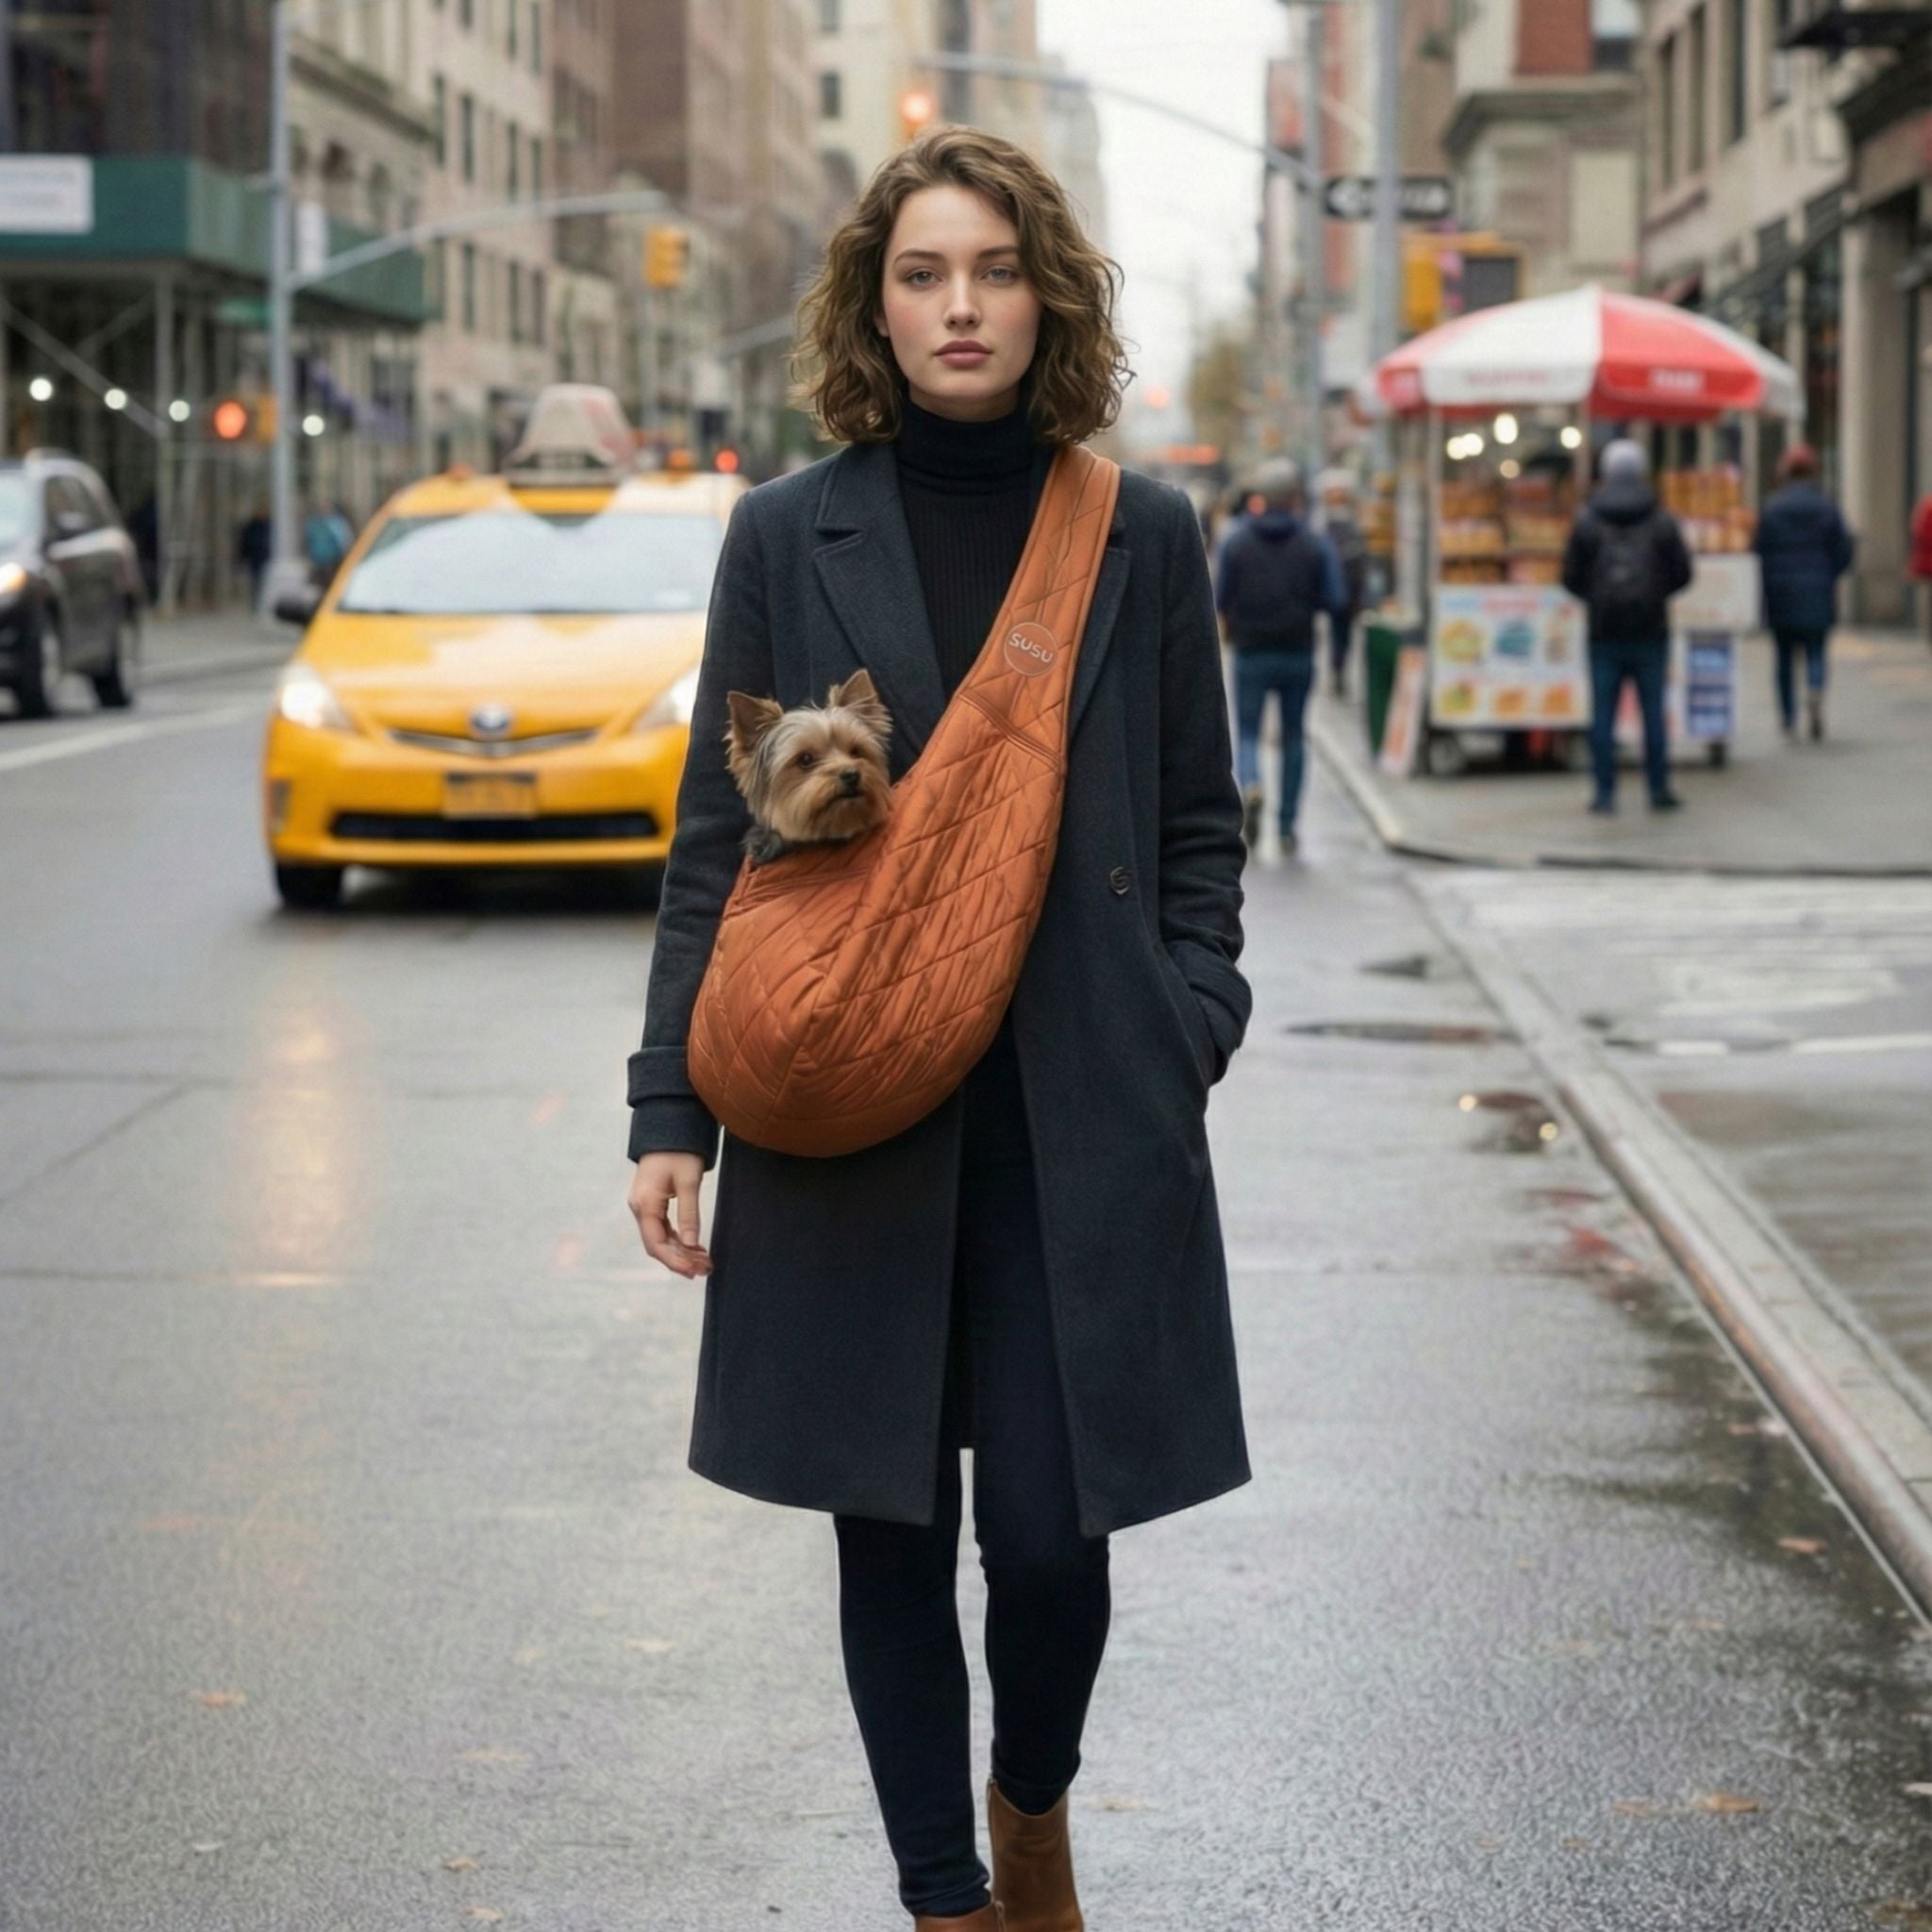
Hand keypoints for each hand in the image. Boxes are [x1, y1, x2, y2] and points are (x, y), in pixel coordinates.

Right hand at [629, 1152, 712, 1278]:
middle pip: (656, 1244)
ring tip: (703, 1261)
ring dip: (679, 1251)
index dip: (675, 1261)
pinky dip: (676, 1239)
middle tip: (706, 1269)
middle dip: (679, 1259)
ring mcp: (642, 1205)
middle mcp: (639, 1207)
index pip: (656, 1244)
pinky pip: (660, 1228)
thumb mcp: (689, 1182)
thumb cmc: (680, 1151)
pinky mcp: (650, 1201)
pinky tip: (692, 1246)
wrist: (668, 1126)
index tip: (695, 1271)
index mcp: (645, 1204)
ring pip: (658, 1238)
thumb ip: (689, 1214)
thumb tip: (691, 1244)